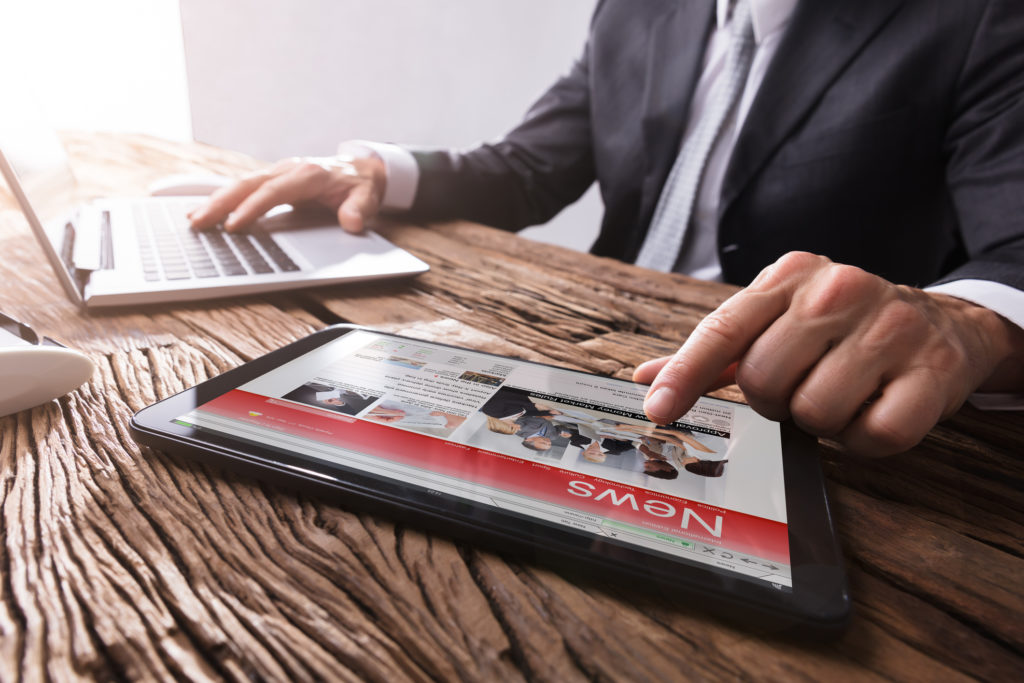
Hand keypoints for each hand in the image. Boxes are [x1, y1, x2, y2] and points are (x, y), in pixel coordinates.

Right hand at [189, 147, 385, 233]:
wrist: (362, 168)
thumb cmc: (360, 184)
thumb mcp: (367, 197)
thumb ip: (359, 210)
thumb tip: (351, 222)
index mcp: (308, 174)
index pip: (273, 191)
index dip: (252, 207)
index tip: (234, 225)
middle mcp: (287, 169)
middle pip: (248, 184)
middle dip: (221, 203)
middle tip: (198, 222)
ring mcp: (277, 173)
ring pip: (240, 184)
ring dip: (216, 201)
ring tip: (193, 220)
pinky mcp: (272, 181)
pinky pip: (244, 189)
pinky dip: (223, 200)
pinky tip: (205, 211)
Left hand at [632, 252, 1023, 455]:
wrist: (944, 323)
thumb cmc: (842, 329)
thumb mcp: (778, 321)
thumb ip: (717, 352)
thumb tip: (648, 376)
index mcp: (790, 275)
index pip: (724, 328)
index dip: (687, 373)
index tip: (658, 408)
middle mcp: (838, 289)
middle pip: (764, 380)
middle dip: (774, 401)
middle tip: (801, 389)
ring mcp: (891, 326)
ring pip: (816, 412)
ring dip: (822, 422)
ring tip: (842, 396)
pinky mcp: (933, 369)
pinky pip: (873, 434)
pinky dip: (865, 439)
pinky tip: (875, 410)